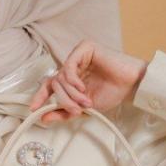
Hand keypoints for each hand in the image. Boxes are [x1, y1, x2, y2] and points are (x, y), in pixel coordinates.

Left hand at [29, 40, 147, 123]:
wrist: (131, 85)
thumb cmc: (111, 93)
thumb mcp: (83, 109)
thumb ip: (64, 112)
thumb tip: (43, 118)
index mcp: (71, 78)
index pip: (49, 85)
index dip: (40, 96)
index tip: (34, 109)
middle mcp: (72, 66)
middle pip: (54, 83)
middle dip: (63, 100)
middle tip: (75, 110)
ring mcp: (77, 56)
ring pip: (61, 77)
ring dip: (71, 93)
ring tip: (85, 101)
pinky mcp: (84, 48)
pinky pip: (68, 66)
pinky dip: (73, 81)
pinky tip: (82, 87)